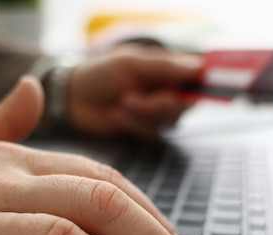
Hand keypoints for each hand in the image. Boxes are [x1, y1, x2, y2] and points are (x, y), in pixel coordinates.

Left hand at [68, 44, 201, 138]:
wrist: (71, 99)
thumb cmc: (97, 74)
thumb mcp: (129, 63)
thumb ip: (163, 66)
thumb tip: (198, 66)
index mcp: (166, 67)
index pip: (197, 76)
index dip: (201, 84)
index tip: (189, 90)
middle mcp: (166, 88)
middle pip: (184, 103)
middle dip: (158, 103)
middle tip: (131, 96)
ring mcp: (156, 110)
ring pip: (167, 120)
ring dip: (140, 113)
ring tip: (119, 102)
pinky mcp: (145, 128)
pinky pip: (152, 132)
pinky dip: (132, 124)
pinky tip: (115, 114)